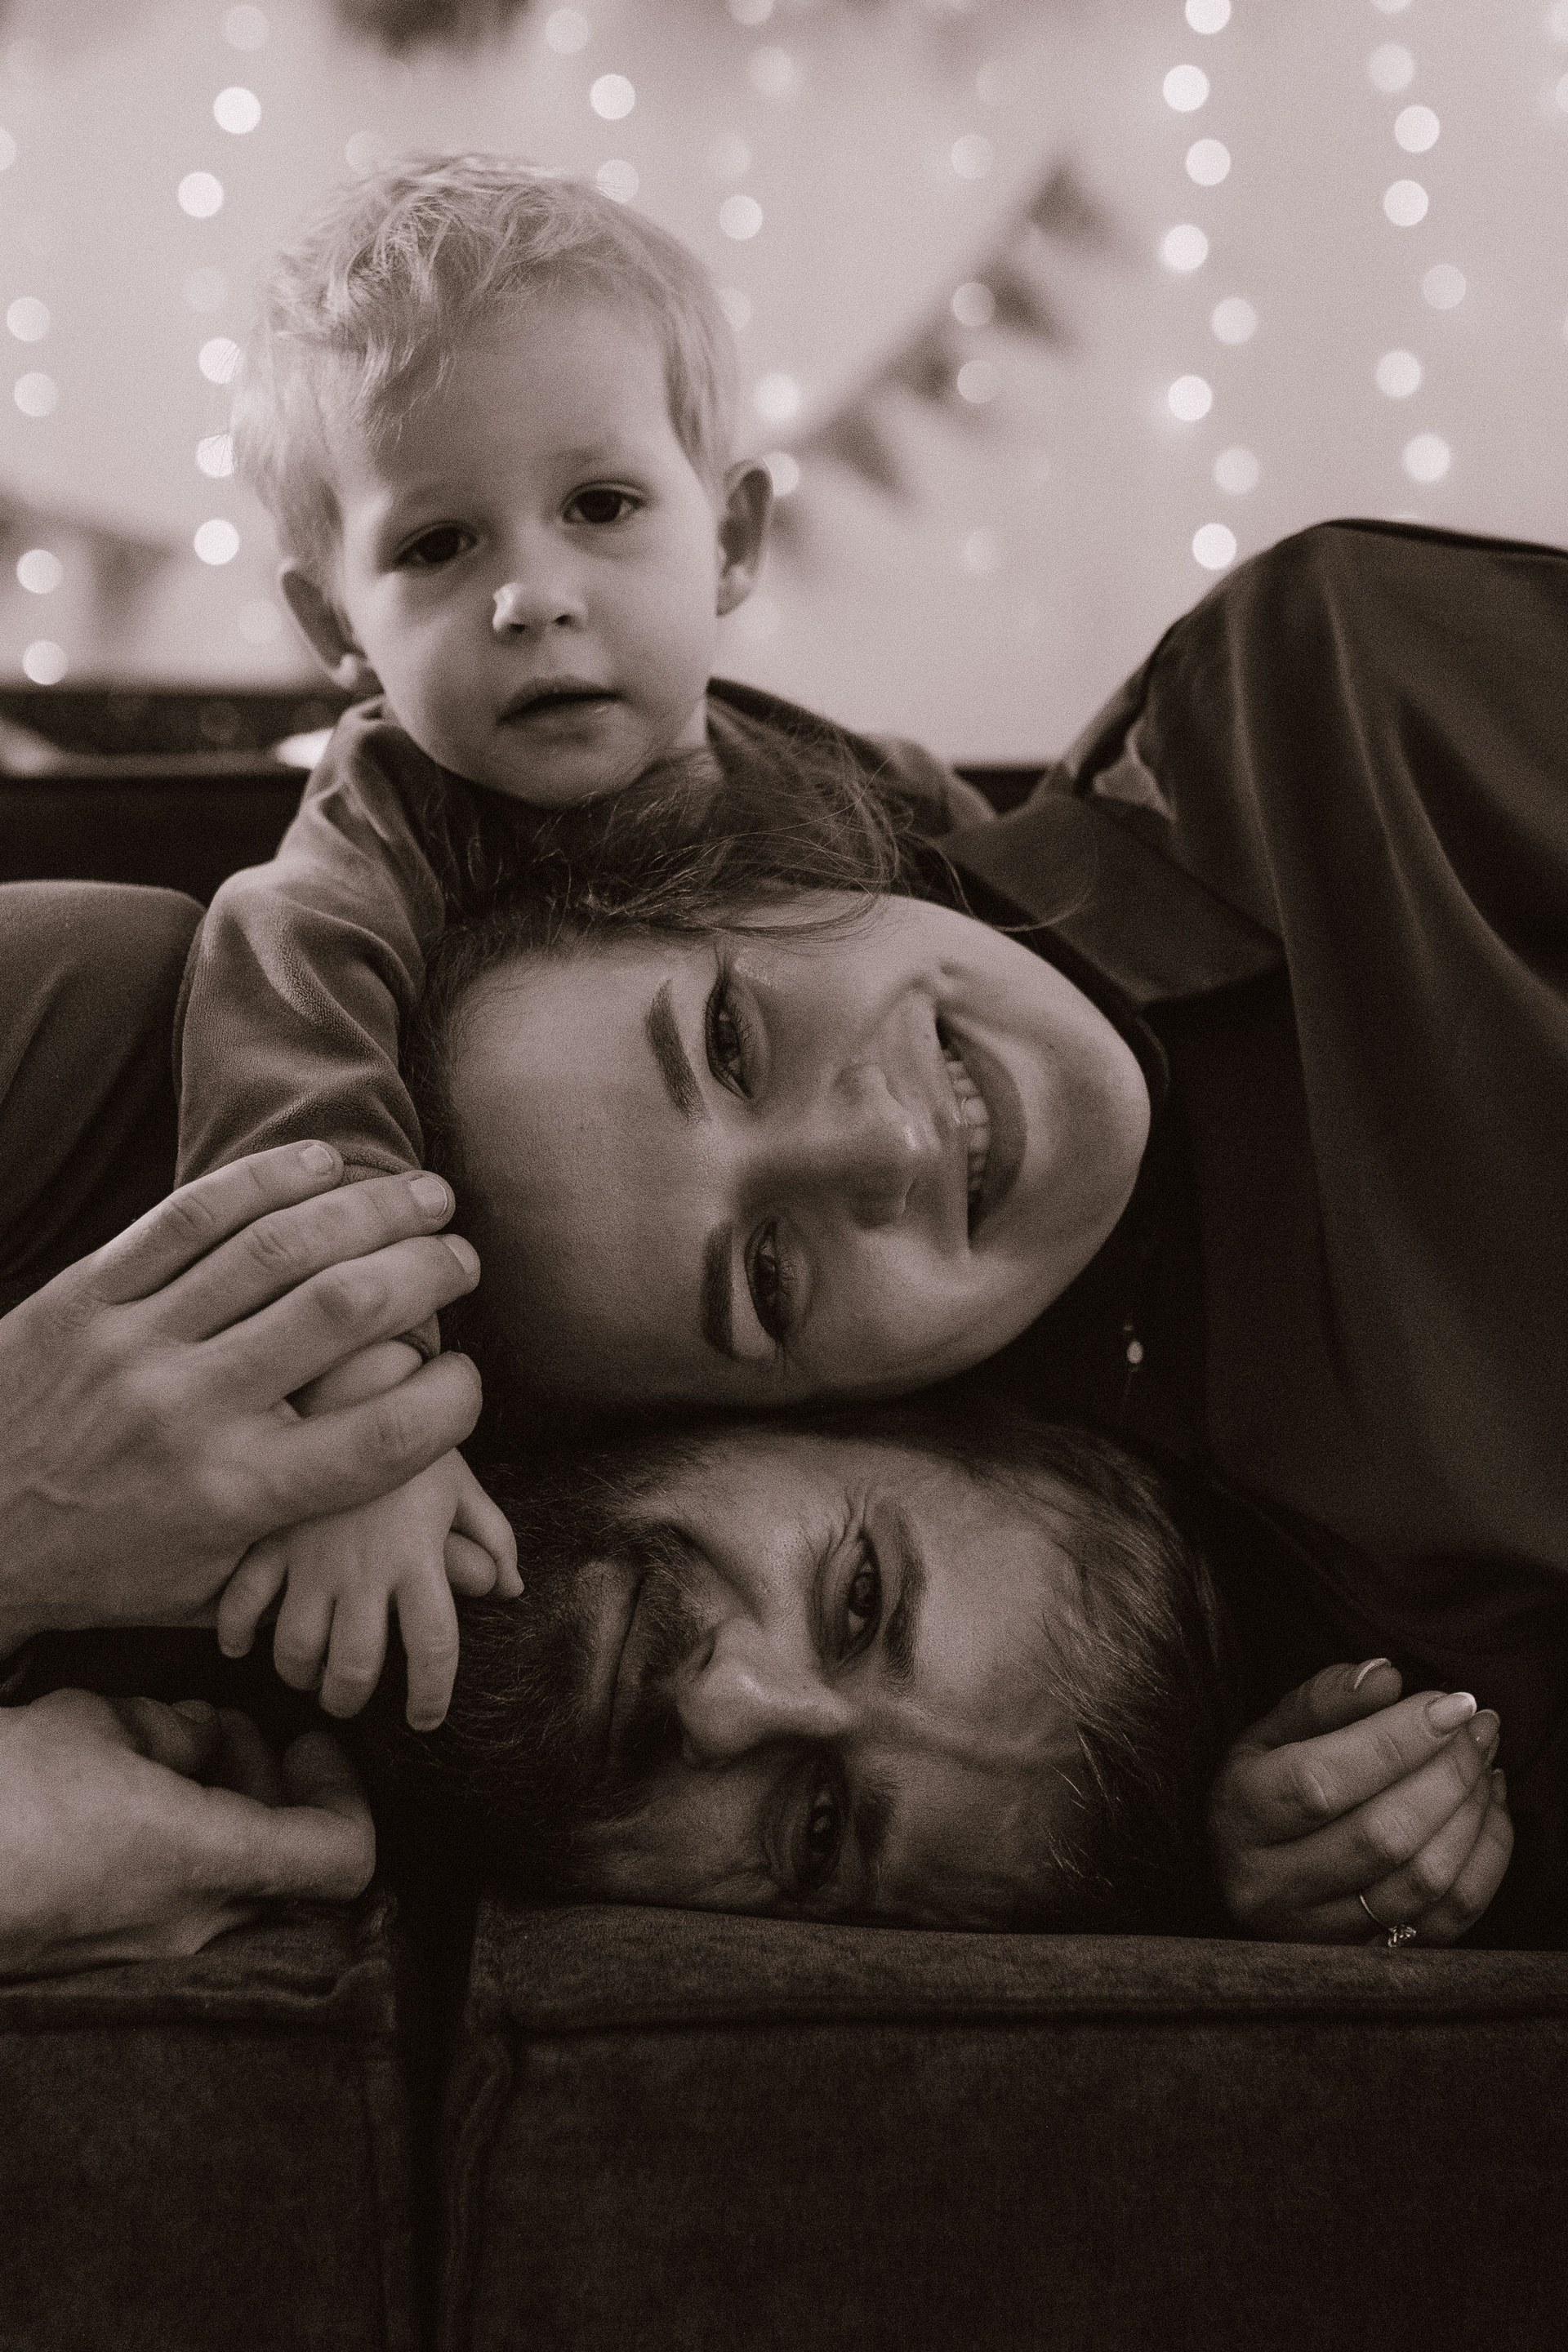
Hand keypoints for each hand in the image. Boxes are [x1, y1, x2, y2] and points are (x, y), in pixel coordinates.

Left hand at [0, 1142, 486, 1650]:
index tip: (467, 1379)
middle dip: (427, 1272)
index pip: (382, 1436)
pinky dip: (265, 1180)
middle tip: (464, 1258)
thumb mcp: (215, 1587)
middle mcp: (191, 1412)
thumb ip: (326, 1548)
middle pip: (343, 1312)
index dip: (451, 1399)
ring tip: (426, 1196)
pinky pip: (188, 1217)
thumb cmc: (103, 1566)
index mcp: (235, 1494)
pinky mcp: (86, 1295)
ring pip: (275, 1249)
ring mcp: (135, 1345)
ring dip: (369, 1210)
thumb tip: (458, 1555)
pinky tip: (323, 1165)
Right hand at [0, 1688, 374, 1980]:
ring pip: (230, 1884)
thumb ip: (170, 1730)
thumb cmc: (1, 1792)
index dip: (343, 1792)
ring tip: (164, 1749)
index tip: (309, 1742)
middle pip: (286, 1865)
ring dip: (222, 1813)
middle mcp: (186, 1925)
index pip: (344, 1856)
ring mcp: (141, 1955)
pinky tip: (120, 1795)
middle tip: (228, 1733)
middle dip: (272, 1787)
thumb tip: (202, 1736)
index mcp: (203, 1861)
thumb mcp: (94, 1725)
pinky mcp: (100, 1961)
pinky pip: (174, 1904)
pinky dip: (176, 1849)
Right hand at [217, 1448, 520, 1729]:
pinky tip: (238, 1645)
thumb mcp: (461, 1482)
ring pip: (296, 1649)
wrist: (351, 1380)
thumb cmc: (411, 1437)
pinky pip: (240, 1603)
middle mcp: (365, 1568)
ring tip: (305, 1676)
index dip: (432, 1696)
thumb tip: (510, 1586)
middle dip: (350, 1698)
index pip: (434, 1649)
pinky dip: (235, 1632)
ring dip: (299, 1675)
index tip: (426, 1717)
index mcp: (419, 1557)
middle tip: (347, 1700)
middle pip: (356, 1666)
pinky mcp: (267, 1538)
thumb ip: (491, 1536)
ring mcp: (310, 1556)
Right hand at [1208, 1660, 1511, 1943]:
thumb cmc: (1262, 1786)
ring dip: (1472, 1813)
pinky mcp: (1367, 1958)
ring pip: (1421, 1881)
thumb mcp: (1269, 1732)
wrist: (1245, 1868)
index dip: (1398, 1739)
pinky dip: (1485, 1859)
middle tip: (1481, 1726)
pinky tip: (1488, 1809)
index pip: (1324, 1779)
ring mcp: (1320, 1934)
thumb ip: (1324, 1698)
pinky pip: (1449, 1919)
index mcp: (1241, 1815)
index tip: (1453, 1702)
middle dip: (1448, 1773)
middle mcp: (1272, 1885)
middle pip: (1383, 1835)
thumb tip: (1387, 1676)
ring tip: (1485, 1762)